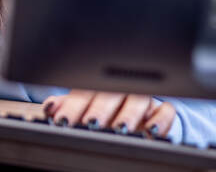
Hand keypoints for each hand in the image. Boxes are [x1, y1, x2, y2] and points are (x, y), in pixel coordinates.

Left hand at [42, 90, 176, 136]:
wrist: (140, 111)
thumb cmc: (106, 107)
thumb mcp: (83, 105)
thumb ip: (66, 105)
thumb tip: (49, 107)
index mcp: (97, 85)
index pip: (82, 92)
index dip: (72, 107)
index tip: (63, 121)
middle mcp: (120, 88)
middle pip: (110, 94)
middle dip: (100, 109)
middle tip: (91, 123)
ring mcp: (142, 98)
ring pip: (138, 99)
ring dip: (129, 114)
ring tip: (120, 128)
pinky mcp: (162, 109)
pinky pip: (165, 110)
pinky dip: (160, 120)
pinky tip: (150, 131)